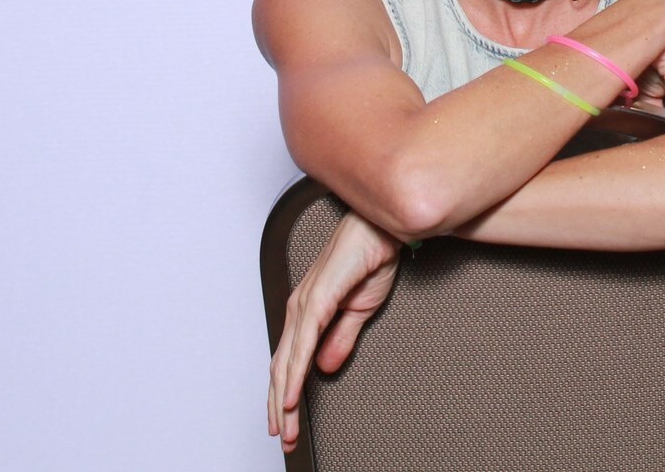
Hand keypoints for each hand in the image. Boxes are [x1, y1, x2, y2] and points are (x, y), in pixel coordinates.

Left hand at [267, 209, 402, 454]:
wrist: (384, 228)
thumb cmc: (371, 257)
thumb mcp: (359, 310)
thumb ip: (339, 339)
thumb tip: (323, 366)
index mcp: (308, 310)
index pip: (290, 360)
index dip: (285, 394)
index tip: (288, 422)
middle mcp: (300, 307)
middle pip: (282, 366)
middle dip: (281, 406)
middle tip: (284, 436)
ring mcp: (305, 303)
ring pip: (287, 361)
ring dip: (284, 397)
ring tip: (286, 426)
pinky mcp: (316, 299)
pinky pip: (302, 344)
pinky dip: (295, 373)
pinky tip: (292, 395)